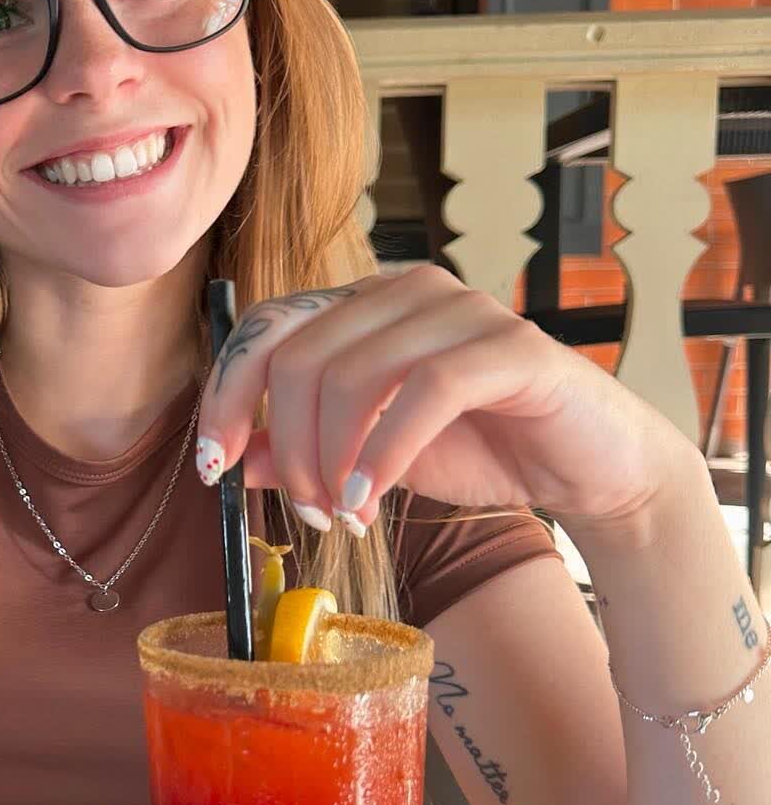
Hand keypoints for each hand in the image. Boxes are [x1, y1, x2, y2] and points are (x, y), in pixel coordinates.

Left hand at [194, 265, 688, 532]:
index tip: (212, 465)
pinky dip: (382, 454)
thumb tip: (238, 459)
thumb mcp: (371, 455)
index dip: (227, 395)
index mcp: (366, 303)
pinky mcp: (511, 347)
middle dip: (285, 444)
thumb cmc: (483, 449)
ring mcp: (461, 310)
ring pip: (352, 372)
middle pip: (299, 354)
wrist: (592, 468)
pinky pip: (424, 391)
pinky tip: (369, 501)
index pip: (268, 328)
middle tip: (301, 510)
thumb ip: (307, 448)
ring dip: (329, 459)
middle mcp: (407, 290)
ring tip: (338, 514)